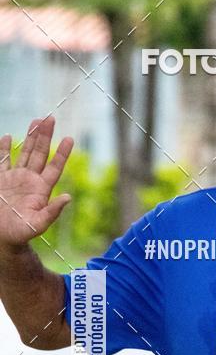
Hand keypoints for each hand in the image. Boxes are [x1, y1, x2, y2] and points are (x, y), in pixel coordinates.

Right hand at [0, 116, 73, 248]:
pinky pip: (2, 161)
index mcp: (40, 190)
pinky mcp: (0, 180)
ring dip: (30, 137)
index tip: (70, 139)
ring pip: (24, 153)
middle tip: (50, 118)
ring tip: (36, 120)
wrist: (3, 237)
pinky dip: (4, 149)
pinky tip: (7, 137)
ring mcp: (15, 179)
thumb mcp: (38, 225)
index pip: (54, 167)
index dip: (62, 153)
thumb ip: (52, 212)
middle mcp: (30, 181)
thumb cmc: (21, 234)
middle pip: (40, 154)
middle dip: (45, 136)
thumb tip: (68, 198)